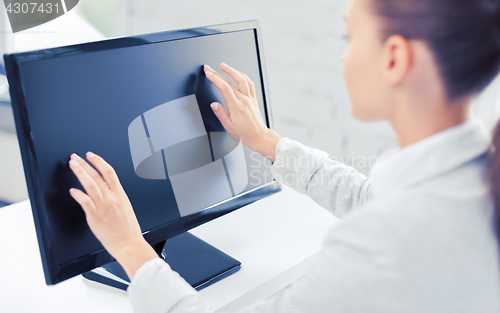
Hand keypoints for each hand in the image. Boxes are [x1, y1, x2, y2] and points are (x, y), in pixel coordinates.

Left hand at [69, 152, 157, 278]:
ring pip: (90, 185)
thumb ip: (115, 198)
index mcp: (121, 195)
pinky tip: (73, 190)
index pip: (109, 172)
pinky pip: (85, 202)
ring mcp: (103, 207)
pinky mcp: (95, 217)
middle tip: (76, 157)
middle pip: (97, 176)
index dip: (99, 161)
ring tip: (73, 165)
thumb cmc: (129, 230)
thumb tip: (105, 191)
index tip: (91, 156)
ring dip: (80, 173)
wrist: (129, 244)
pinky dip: (78, 194)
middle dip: (85, 164)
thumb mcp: (126, 208)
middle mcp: (112, 198)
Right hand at [204, 63, 280, 161]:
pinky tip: (238, 73)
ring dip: (232, 71)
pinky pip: (250, 84)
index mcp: (236, 107)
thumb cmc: (243, 132)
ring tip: (223, 66)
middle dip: (217, 73)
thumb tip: (213, 104)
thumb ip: (220, 114)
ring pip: (242, 80)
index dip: (215, 79)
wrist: (257, 135)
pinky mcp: (253, 98)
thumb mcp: (228, 126)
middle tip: (209, 68)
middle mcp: (244, 100)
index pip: (224, 88)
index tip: (208, 73)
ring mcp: (249, 98)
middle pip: (230, 82)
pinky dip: (243, 76)